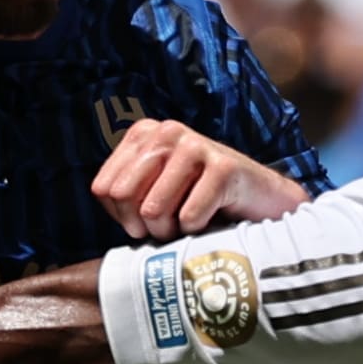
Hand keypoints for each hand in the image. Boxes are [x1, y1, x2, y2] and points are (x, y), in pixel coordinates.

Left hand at [91, 118, 307, 239]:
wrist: (258, 199)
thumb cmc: (199, 200)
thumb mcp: (152, 191)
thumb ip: (123, 195)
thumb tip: (106, 200)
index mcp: (143, 134)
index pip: (104, 188)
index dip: (122, 218)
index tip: (145, 221)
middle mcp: (166, 132)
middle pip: (123, 197)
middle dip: (143, 226)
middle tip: (167, 228)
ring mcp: (196, 145)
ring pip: (153, 210)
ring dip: (170, 232)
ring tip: (189, 224)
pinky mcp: (223, 166)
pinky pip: (189, 217)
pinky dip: (197, 231)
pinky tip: (212, 218)